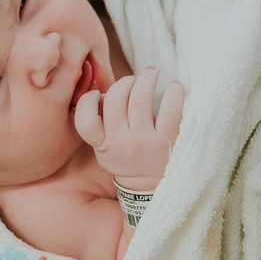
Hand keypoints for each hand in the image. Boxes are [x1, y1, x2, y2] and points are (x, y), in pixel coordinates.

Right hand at [73, 66, 184, 191]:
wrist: (151, 188)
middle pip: (116, 99)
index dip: (88, 101)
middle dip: (124, 82)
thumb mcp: (105, 149)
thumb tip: (103, 94)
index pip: (85, 123)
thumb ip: (101, 124)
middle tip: (134, 79)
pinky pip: (170, 110)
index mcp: (104, 145)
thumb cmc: (127, 160)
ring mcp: (144, 141)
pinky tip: (175, 85)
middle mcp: (122, 143)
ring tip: (151, 72)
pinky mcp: (166, 140)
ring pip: (140, 98)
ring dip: (146, 78)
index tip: (98, 93)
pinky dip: (173, 92)